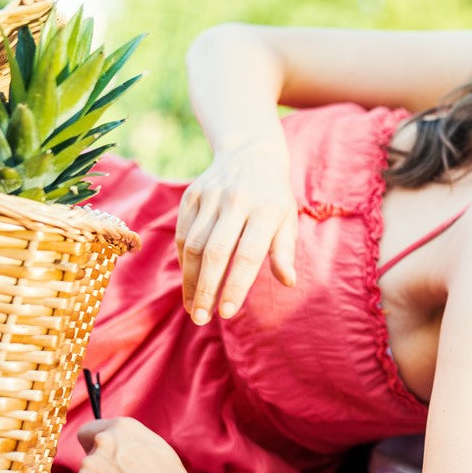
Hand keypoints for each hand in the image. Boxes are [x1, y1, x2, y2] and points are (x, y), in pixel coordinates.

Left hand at [71, 418, 194, 472]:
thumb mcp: (153, 445)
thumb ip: (127, 441)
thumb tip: (114, 446)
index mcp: (121, 426)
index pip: (88, 432)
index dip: (95, 445)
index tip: (105, 458)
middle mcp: (101, 441)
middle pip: (89, 457)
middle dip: (101, 469)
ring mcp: (87, 466)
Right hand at [175, 140, 297, 324]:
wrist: (251, 153)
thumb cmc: (274, 197)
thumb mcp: (287, 219)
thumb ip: (284, 251)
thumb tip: (288, 282)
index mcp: (266, 210)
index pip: (248, 255)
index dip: (235, 285)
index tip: (226, 313)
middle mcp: (236, 202)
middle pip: (215, 253)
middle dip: (206, 289)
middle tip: (201, 318)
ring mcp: (210, 197)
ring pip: (194, 246)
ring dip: (190, 281)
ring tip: (193, 307)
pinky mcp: (191, 196)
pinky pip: (183, 234)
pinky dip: (184, 261)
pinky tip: (189, 281)